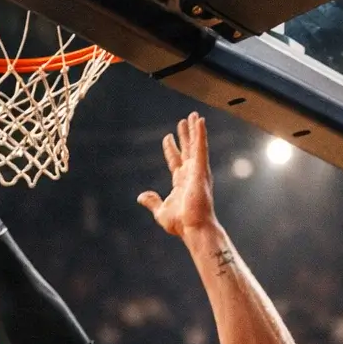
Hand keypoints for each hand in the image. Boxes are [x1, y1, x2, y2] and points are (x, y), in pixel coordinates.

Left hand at [137, 113, 218, 239]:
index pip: (174, 161)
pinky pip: (200, 148)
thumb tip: (141, 197)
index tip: (168, 137)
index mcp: (181, 182)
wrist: (193, 228)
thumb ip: (152, 201)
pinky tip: (200, 121)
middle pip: (187, 150)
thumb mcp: (161, 211)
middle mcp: (190, 174)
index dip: (171, 148)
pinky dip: (200, 134)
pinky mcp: (201, 170)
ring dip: (194, 130)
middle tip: (183, 121)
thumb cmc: (181, 223)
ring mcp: (197, 171)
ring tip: (194, 116)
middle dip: (185, 136)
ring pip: (195, 145)